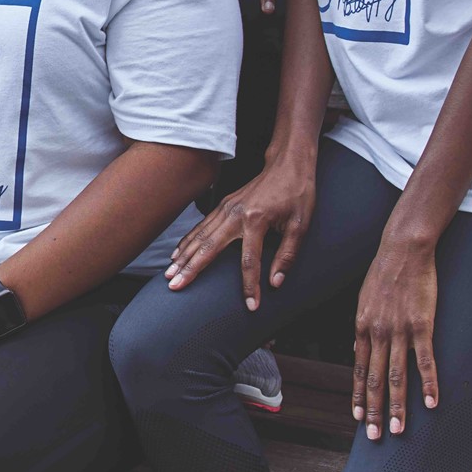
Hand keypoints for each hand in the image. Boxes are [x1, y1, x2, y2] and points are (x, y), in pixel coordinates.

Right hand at [165, 156, 316, 310]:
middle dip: (191, 269)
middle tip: (176, 286)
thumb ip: (287, 255)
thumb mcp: (301, 226)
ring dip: (183, 256)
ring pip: (200, 236)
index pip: (249, 261)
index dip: (250, 285)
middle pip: (209, 247)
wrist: (288, 166)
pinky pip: (201, 226)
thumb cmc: (297, 194)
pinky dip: (187, 241)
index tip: (251, 305)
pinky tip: (178, 253)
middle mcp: (235, 214)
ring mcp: (226, 208)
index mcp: (256, 220)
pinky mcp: (223, 205)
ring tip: (170, 273)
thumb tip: (275, 282)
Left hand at [352, 234, 439, 439]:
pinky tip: (432, 403)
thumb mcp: (363, 302)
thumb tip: (357, 353)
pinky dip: (429, 384)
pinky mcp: (422, 325)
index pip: (359, 370)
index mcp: (361, 328)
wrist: (402, 249)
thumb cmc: (383, 274)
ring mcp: (399, 330)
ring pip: (397, 375)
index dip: (360, 396)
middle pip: (375, 379)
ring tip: (399, 430)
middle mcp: (376, 333)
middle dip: (375, 410)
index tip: (360, 419)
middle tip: (376, 437)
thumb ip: (362, 330)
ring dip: (398, 406)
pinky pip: (425, 360)